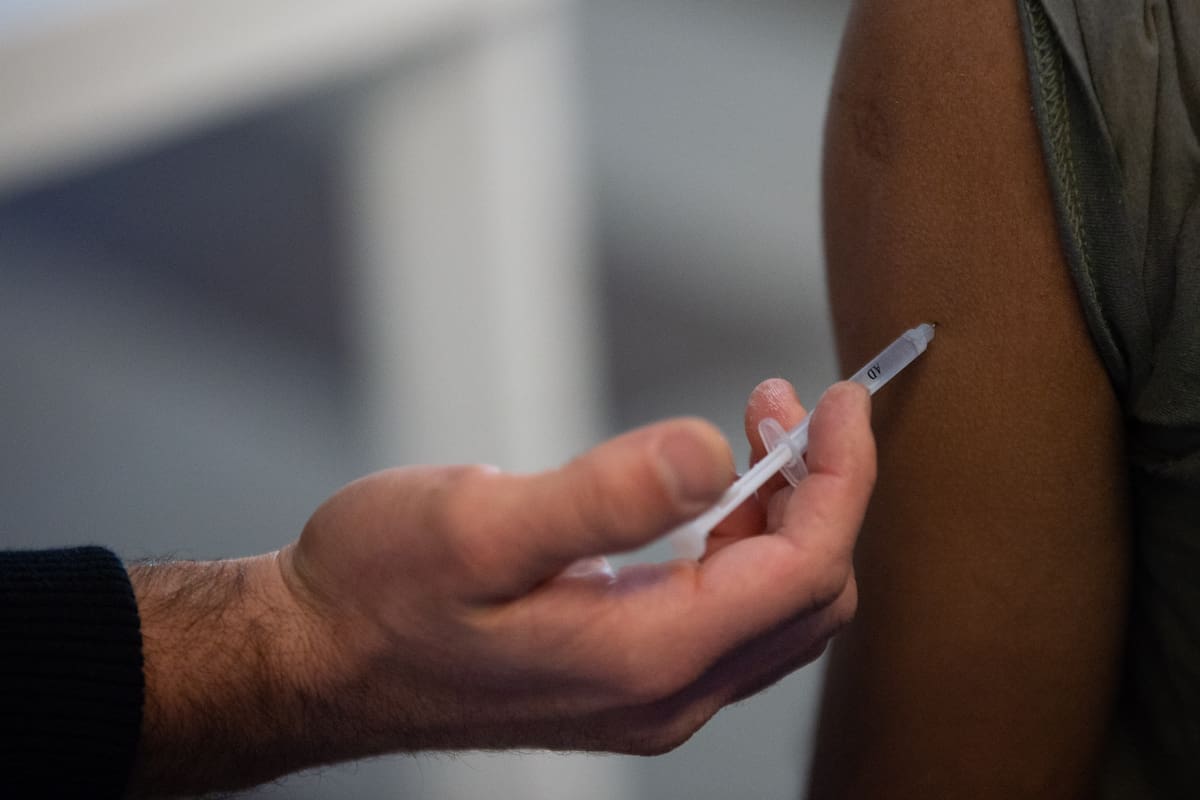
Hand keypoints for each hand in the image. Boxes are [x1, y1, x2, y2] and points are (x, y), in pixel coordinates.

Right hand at [279, 380, 872, 756]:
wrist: (317, 660)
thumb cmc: (376, 592)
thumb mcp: (475, 526)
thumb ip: (602, 495)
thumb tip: (712, 451)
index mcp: (644, 656)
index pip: (805, 569)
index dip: (841, 478)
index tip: (840, 400)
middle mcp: (664, 693)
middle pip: (810, 597)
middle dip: (823, 493)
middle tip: (782, 405)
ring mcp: (647, 695)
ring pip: (776, 611)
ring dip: (788, 516)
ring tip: (755, 433)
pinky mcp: (625, 679)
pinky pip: (729, 619)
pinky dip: (747, 547)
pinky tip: (711, 496)